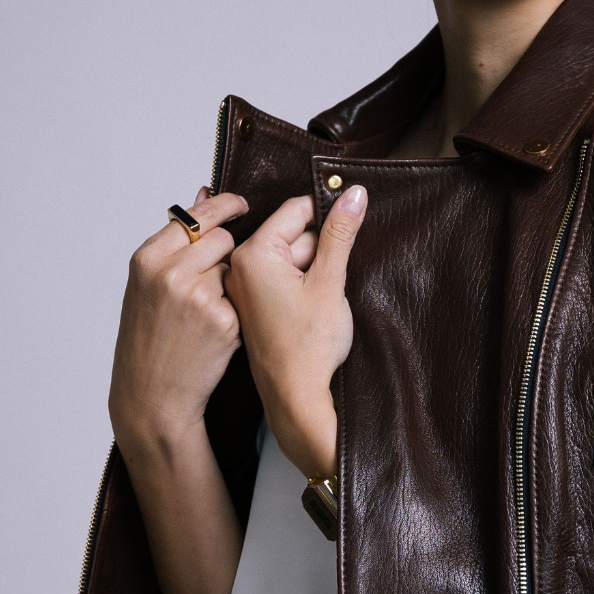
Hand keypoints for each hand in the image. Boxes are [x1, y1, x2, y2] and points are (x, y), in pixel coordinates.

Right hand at [109, 187, 248, 460]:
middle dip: (227, 252)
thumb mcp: (147, 286)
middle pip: (222, 238)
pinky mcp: (224, 320)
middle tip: (214, 278)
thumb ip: (176, 242)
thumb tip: (204, 194)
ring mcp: (199, 296)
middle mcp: (171, 272)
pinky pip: (244, 297)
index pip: (197, 216)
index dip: (224, 207)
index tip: (240, 204)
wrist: (152, 396)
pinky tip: (216, 332)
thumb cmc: (147, 340)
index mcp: (148, 259)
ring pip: (236, 268)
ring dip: (232, 281)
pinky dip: (238, 309)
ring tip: (205, 313)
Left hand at [227, 186, 367, 478]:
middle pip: (293, 234)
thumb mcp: (330, 282)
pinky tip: (308, 312)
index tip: (345, 238)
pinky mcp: (252, 304)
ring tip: (316, 305)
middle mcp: (240, 267)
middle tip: (326, 287)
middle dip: (319, 253)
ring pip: (290, 258)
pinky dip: (300, 288)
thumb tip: (353, 193)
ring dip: (312, 272)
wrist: (295, 399)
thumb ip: (340, 233)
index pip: (297, 210)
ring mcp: (244, 287)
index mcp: (253, 255)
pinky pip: (281, 279)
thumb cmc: (307, 349)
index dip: (328, 223)